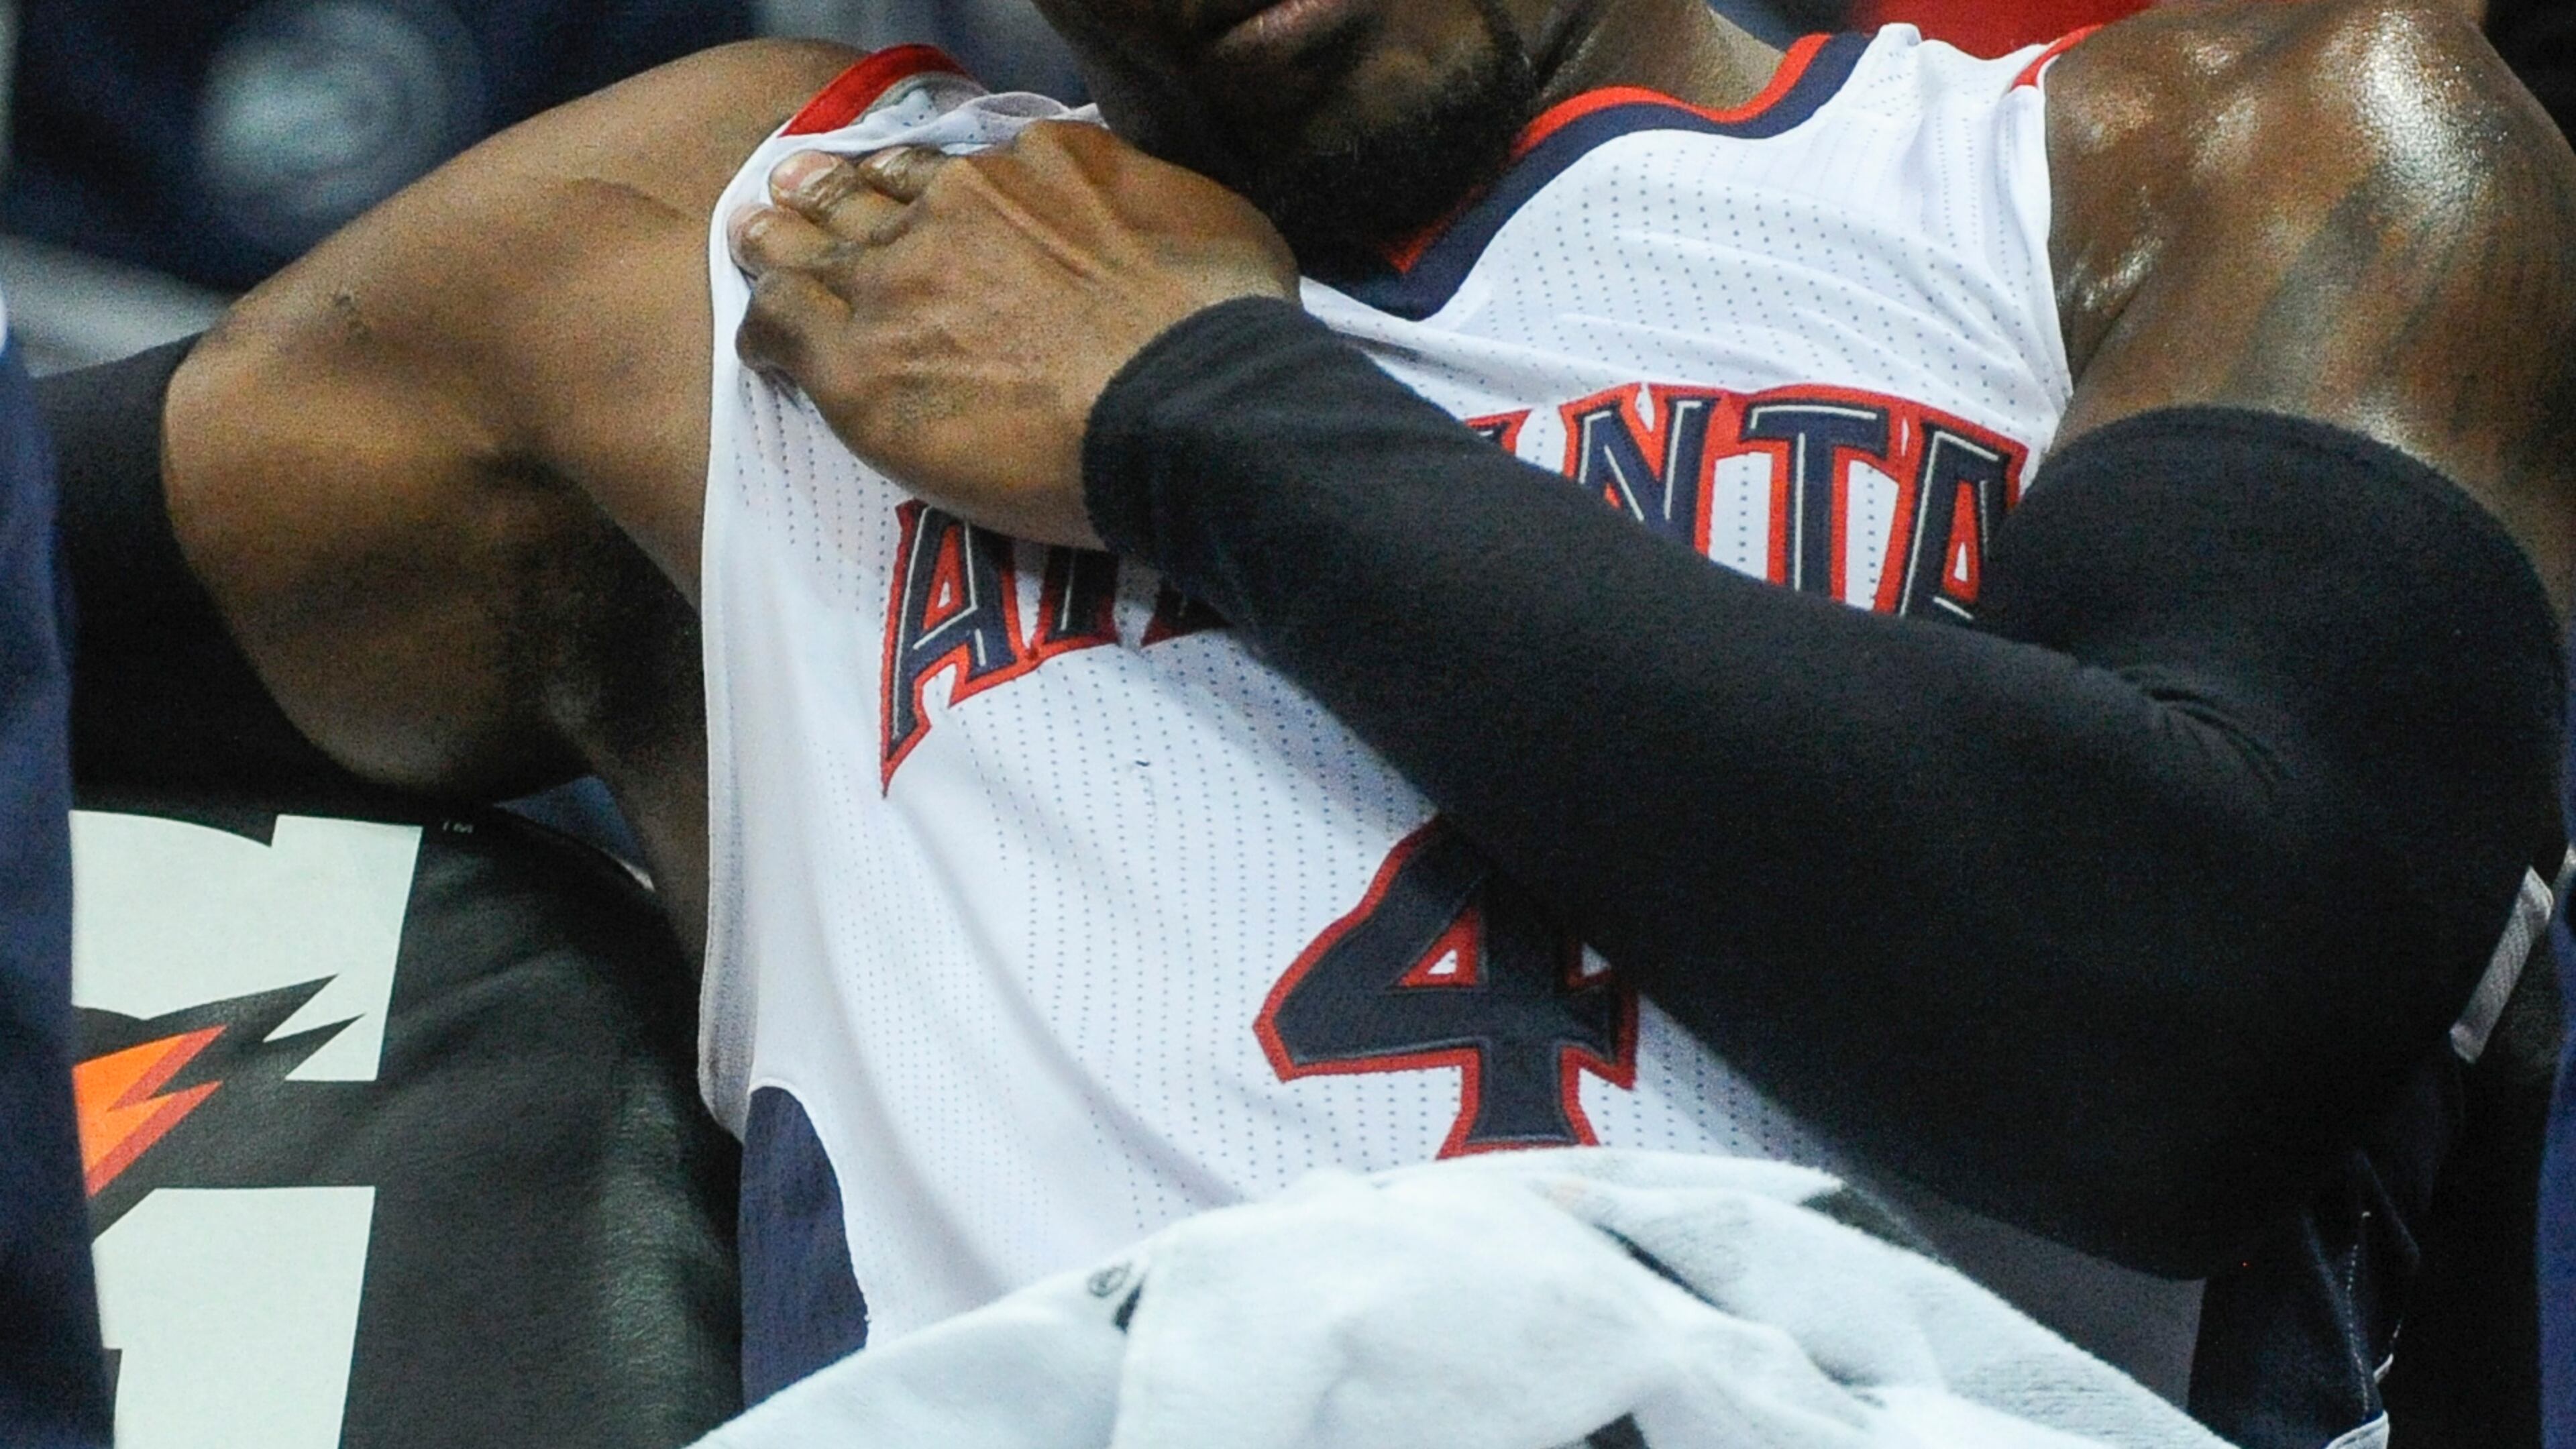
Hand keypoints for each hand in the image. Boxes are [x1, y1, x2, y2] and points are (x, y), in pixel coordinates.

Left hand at [728, 123, 1298, 547]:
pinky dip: (767, 329)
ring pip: (811, 245)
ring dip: (780, 243)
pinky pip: (782, 326)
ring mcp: (900, 280)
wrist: (1192, 408)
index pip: (956, 166)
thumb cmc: (1224, 329)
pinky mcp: (862, 365)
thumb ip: (1146, 204)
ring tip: (756, 243)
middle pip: (872, 190)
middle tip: (799, 194)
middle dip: (833, 191)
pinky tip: (762, 345)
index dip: (923, 181)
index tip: (910, 195)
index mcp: (1036, 166)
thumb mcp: (1208, 221)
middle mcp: (956, 203)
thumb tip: (1143, 221)